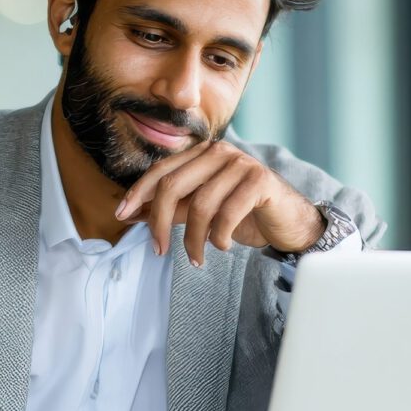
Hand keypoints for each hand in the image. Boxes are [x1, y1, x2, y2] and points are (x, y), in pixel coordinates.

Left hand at [113, 141, 324, 266]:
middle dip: (160, 222)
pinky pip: (226, 214)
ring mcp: (241, 163)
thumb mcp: (201, 211)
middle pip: (173, 185)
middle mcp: (219, 152)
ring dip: (194, 240)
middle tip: (158, 249)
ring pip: (200, 205)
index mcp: (202, 153)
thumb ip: (171, 208)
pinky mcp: (260, 181)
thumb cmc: (243, 214)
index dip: (138, 194)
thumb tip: (131, 214)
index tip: (122, 216)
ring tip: (197, 258)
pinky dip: (219, 238)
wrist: (289, 221)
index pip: (161, 170)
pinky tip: (223, 247)